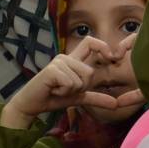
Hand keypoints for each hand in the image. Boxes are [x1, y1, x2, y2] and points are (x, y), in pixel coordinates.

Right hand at [0, 36, 142, 128]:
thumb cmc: (54, 97)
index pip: (91, 42)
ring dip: (71, 91)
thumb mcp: (79, 97)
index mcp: (74, 60)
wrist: (32, 104)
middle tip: (67, 89)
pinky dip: (64, 92)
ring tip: (58, 89)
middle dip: (82, 87)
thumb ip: (97, 98)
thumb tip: (116, 104)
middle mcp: (66, 57)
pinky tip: (53, 90)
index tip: (111, 57)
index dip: (103, 47)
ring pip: (81, 80)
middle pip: (90, 72)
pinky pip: (71, 84)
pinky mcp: (52, 70)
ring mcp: (59, 62)